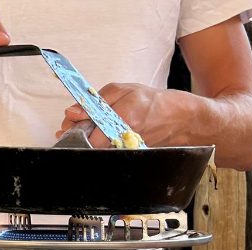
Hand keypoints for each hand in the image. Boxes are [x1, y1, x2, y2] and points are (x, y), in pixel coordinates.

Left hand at [57, 83, 189, 147]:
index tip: (71, 121)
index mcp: (121, 119)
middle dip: (77, 134)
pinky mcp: (126, 156)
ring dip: (87, 139)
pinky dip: (99, 144)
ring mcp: (123, 150)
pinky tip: (102, 135)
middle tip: (79, 122)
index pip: (85, 134)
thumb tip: (72, 112)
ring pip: (94, 150)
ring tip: (92, 127)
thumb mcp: (123, 90)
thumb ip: (94, 101)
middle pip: (86, 145)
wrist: (179, 119)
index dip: (74, 129)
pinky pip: (104, 152)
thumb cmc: (152, 102)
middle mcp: (121, 138)